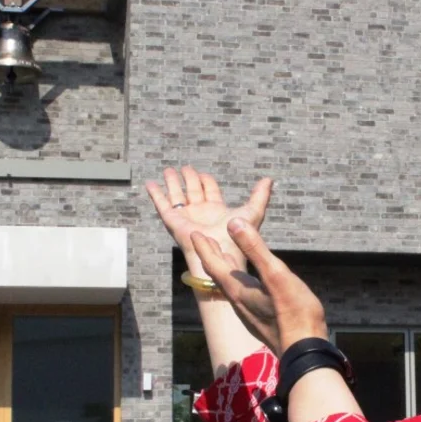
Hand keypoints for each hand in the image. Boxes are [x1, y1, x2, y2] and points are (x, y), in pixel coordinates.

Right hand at [145, 166, 272, 277]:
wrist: (220, 253)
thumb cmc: (237, 237)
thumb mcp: (251, 212)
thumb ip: (260, 196)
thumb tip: (270, 179)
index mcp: (216, 209)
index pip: (209, 190)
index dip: (206, 181)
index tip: (203, 174)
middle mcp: (200, 212)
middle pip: (192, 190)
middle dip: (188, 178)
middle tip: (184, 168)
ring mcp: (186, 216)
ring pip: (177, 195)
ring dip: (172, 183)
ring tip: (168, 171)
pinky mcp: (174, 221)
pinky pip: (162, 205)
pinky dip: (156, 194)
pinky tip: (150, 184)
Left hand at [192, 218, 327, 355]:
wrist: (304, 351)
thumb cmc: (293, 312)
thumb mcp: (275, 274)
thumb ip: (255, 248)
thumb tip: (233, 221)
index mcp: (238, 289)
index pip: (214, 265)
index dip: (204, 248)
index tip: (195, 233)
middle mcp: (239, 301)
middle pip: (219, 275)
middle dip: (212, 256)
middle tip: (204, 241)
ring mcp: (250, 313)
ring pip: (231, 285)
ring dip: (226, 268)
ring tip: (225, 256)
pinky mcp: (262, 320)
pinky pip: (244, 293)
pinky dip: (240, 279)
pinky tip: (251, 281)